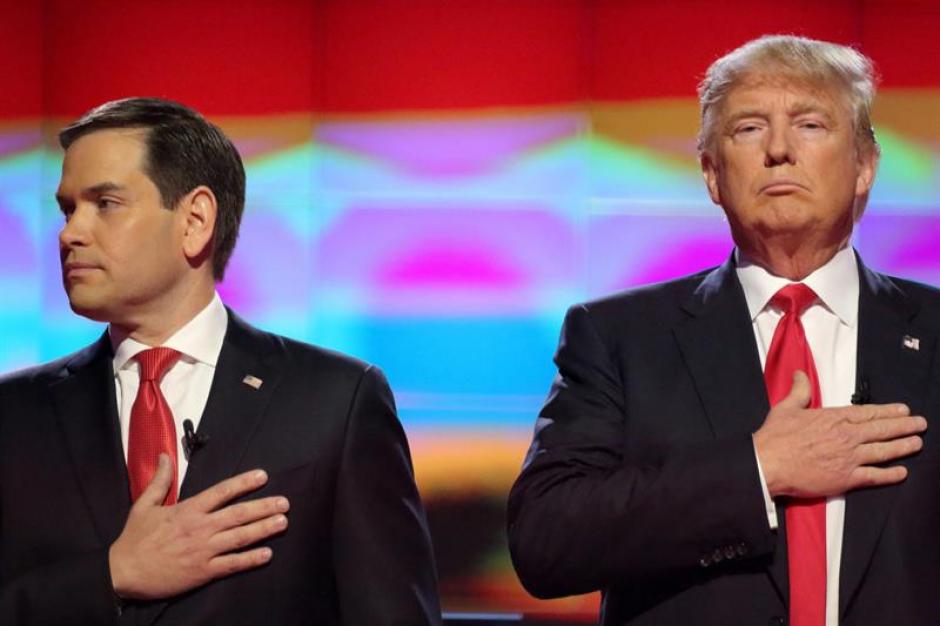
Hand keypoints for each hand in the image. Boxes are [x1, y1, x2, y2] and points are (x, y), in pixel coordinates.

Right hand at [109, 454, 289, 599]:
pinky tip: (267, 554)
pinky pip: (231, 564)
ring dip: (263, 529)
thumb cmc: (134, 540)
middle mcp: (199, 528)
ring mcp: (203, 551)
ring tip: (283, 522)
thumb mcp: (144, 505)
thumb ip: (160, 480)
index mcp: (187, 510)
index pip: (222, 492)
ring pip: (239, 537)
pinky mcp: (202, 572)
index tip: (263, 476)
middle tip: (285, 503)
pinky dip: (250, 560)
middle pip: (238, 514)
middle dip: (263, 507)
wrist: (123, 573)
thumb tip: (165, 456)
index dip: (244, 483)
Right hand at [753, 371, 926, 497]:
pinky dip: (890, 474)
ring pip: (884, 451)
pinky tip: (902, 472)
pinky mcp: (845, 478)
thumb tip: (800, 374)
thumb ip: (799, 390)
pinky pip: (874, 476)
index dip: (887, 411)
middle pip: (882, 430)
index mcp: (833, 418)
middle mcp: (846, 436)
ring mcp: (848, 458)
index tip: (902, 410)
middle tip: (920, 424)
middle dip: (904, 426)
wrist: (767, 463)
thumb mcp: (786, 407)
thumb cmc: (775, 437)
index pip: (867, 413)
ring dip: (903, 447)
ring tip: (917, 443)